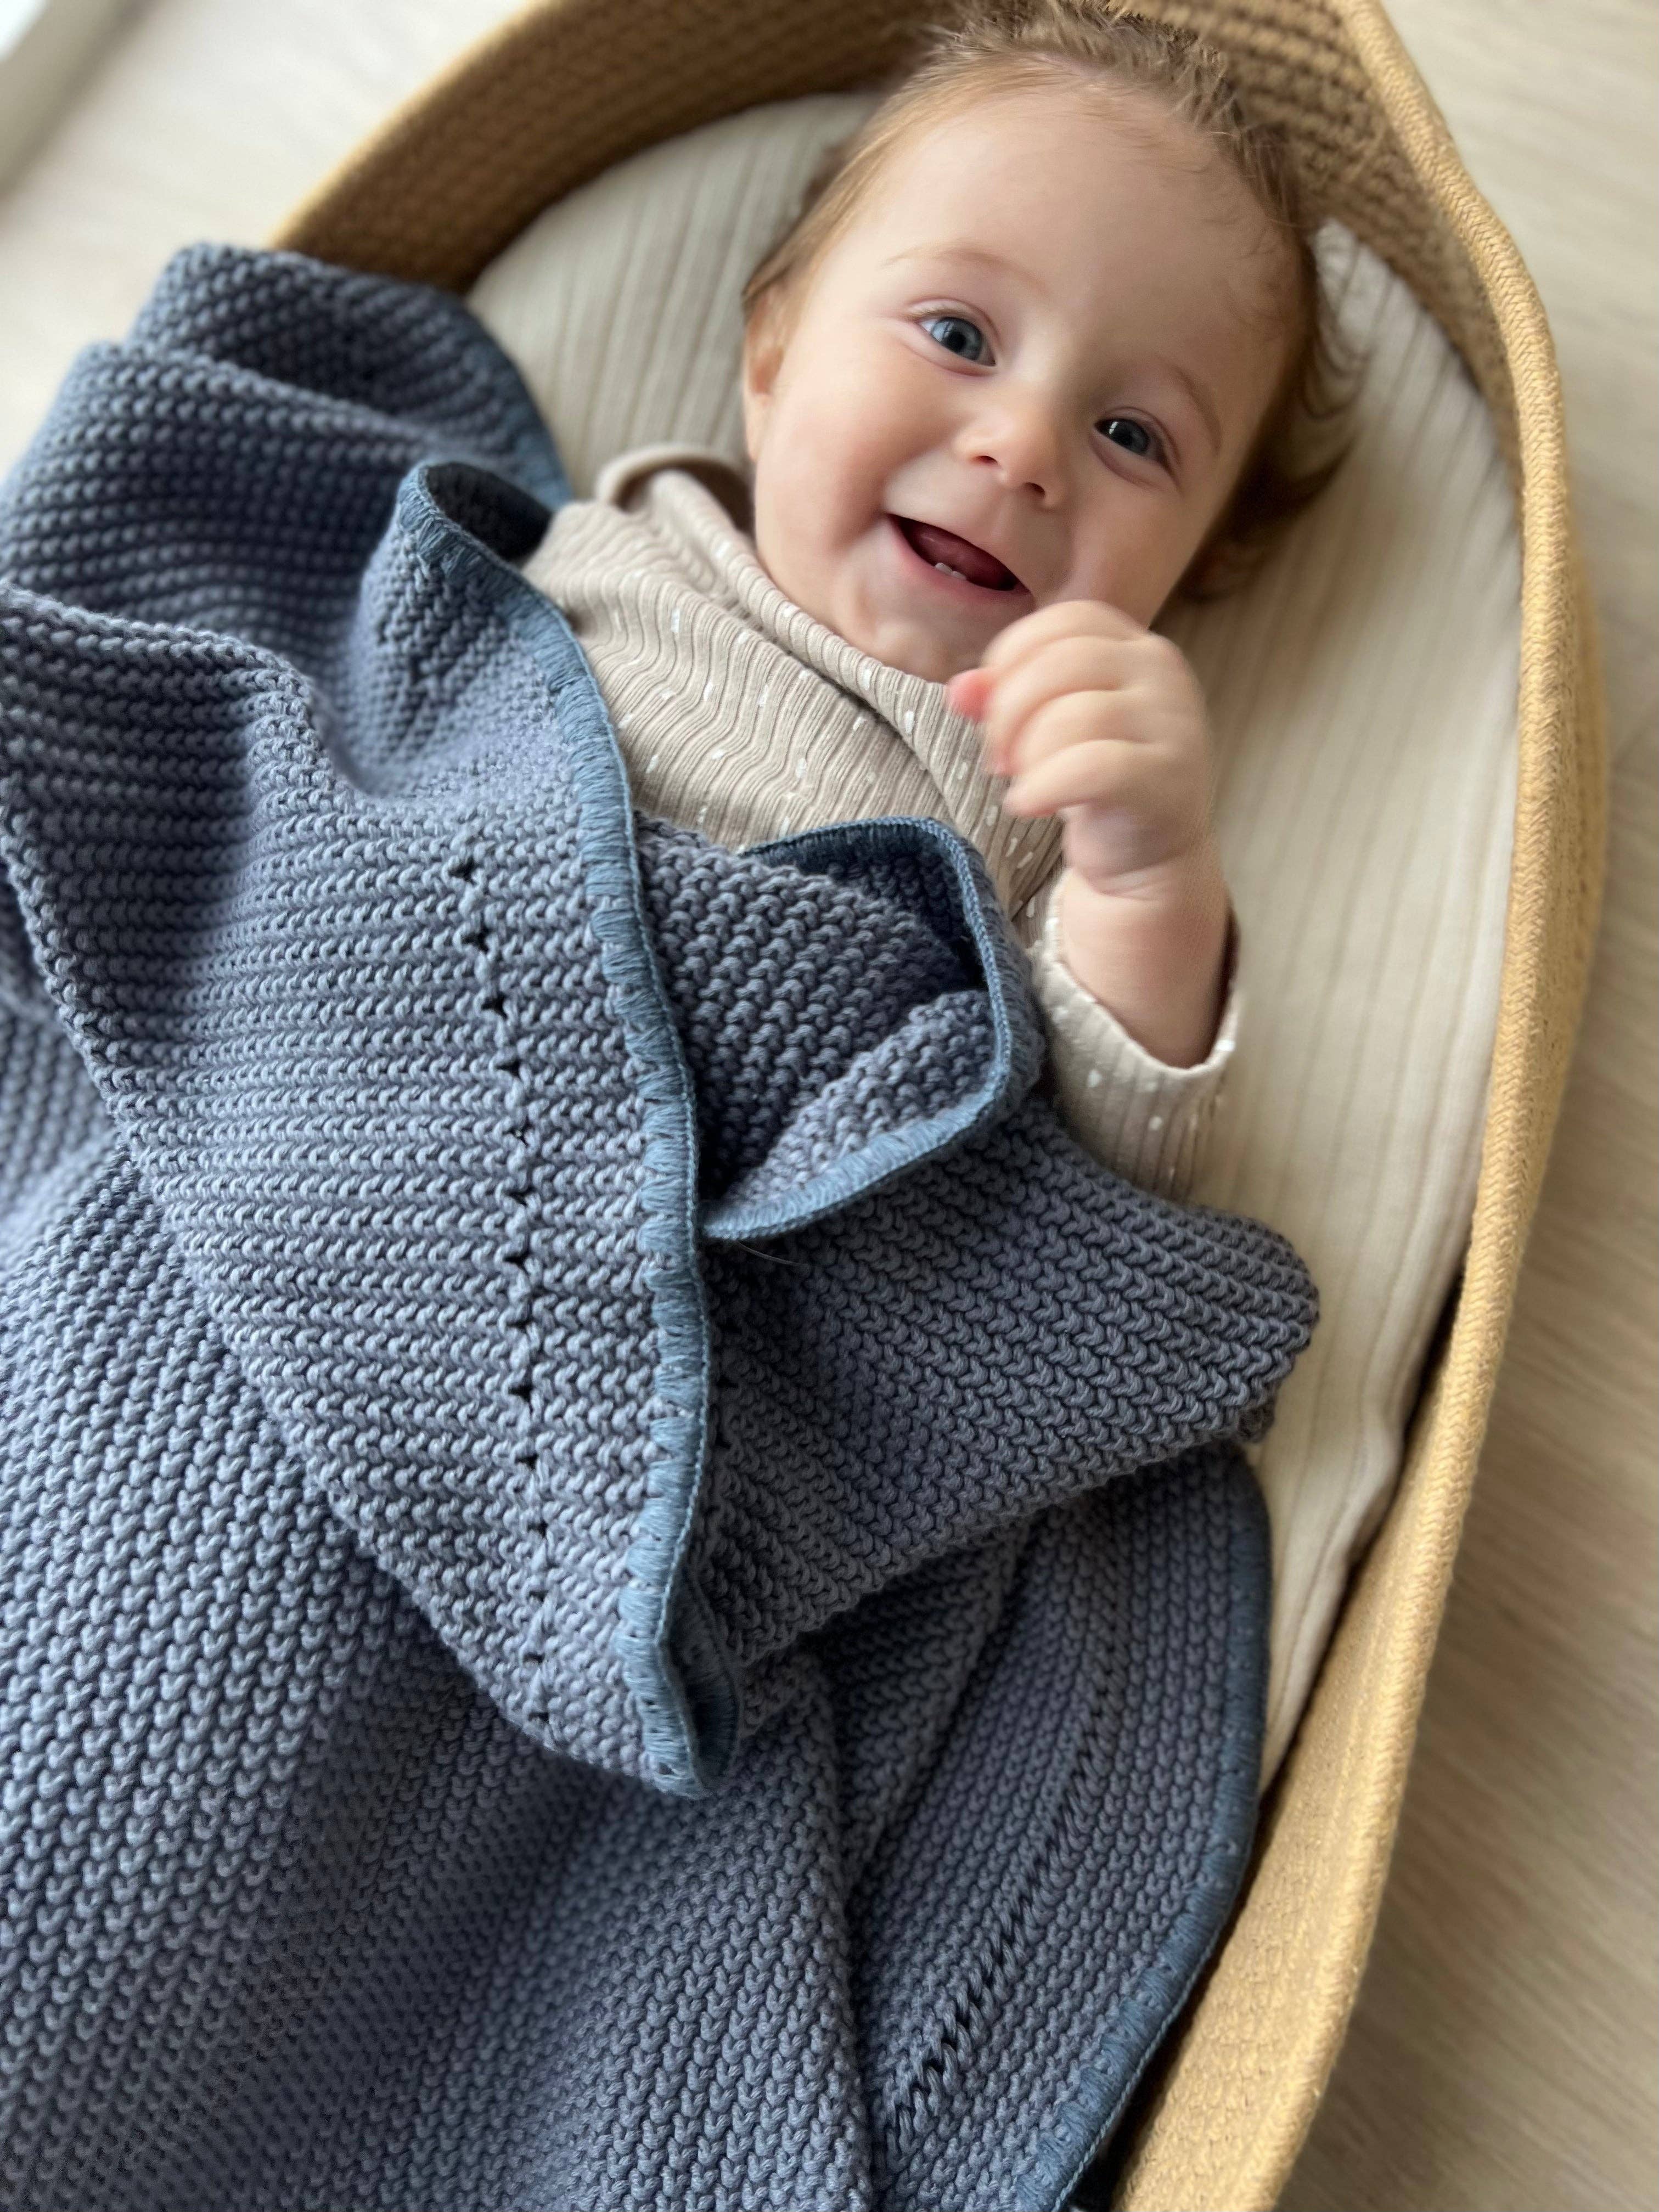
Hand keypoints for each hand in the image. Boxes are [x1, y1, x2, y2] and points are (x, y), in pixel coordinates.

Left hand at [944, 599, 1211, 896]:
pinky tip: (1028, 806)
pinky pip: (1091, 768)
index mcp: (1135, 646)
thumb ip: (1003, 699)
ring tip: (1023, 785)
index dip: (1013, 658)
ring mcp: (1170, 722)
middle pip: (1060, 663)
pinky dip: (1044, 787)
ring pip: (1073, 716)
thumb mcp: (1047, 730)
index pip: (1064, 620)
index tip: (992, 710)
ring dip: (1027, 756)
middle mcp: (1160, 671)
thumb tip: (959, 689)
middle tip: (998, 760)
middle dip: (1008, 713)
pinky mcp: (1166, 777)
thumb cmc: (1097, 783)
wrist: (1151, 856)